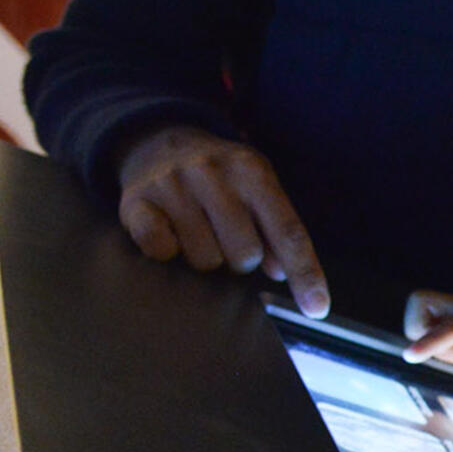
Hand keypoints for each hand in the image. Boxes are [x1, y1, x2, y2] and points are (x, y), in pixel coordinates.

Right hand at [115, 124, 328, 315]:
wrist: (157, 142)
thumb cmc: (220, 178)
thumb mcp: (256, 189)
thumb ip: (275, 228)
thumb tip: (279, 272)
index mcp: (252, 172)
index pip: (288, 231)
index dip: (305, 273)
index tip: (317, 310)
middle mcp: (213, 173)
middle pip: (245, 255)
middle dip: (241, 261)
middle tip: (227, 240)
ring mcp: (172, 185)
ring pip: (204, 260)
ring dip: (205, 258)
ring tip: (197, 231)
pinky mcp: (135, 201)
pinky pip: (161, 251)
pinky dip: (167, 253)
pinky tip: (168, 231)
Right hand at [402, 291, 452, 380]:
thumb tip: (428, 351)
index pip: (445, 327)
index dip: (426, 343)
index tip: (410, 357)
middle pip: (420, 303)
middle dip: (417, 330)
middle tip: (441, 352)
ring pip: (420, 309)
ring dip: (423, 331)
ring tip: (450, 349)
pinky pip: (429, 316)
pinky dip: (430, 332)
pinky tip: (452, 345)